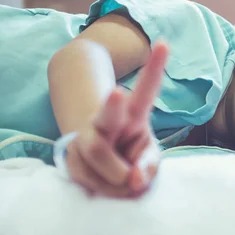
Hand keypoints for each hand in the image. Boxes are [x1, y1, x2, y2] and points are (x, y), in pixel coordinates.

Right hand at [66, 42, 168, 196]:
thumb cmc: (133, 159)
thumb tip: (133, 180)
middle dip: (112, 104)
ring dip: (117, 177)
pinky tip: (107, 185)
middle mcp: (108, 120)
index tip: (164, 43)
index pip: (147, 90)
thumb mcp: (150, 161)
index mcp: (134, 114)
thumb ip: (149, 168)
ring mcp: (86, 137)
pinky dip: (106, 190)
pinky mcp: (71, 157)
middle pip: (108, 113)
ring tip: (127, 184)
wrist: (97, 164)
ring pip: (97, 153)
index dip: (154, 68)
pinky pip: (89, 178)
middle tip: (117, 92)